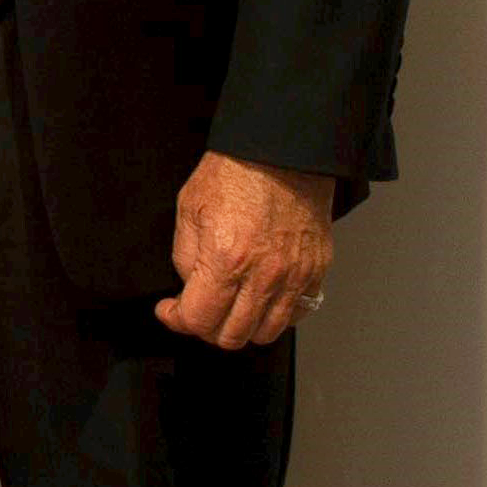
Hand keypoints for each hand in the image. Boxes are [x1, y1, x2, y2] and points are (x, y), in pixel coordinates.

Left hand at [156, 154, 332, 346]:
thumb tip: (188, 288)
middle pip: (232, 336)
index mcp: (226, 259)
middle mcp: (264, 276)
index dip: (177, 319)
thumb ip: (185, 256)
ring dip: (242, 326)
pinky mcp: (317, 272)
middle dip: (207, 327)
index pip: (198, 319)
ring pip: (266, 333)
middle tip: (199, 307)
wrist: (283, 151)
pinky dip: (276, 315)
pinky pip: (297, 314)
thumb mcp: (189, 208)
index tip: (170, 310)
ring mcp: (295, 277)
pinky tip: (261, 297)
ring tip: (230, 305)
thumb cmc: (236, 172)